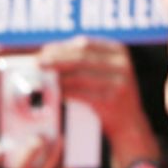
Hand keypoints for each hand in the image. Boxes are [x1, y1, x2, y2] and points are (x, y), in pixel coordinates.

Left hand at [38, 36, 155, 161]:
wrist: (129, 123)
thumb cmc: (109, 94)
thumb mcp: (105, 71)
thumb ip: (84, 60)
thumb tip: (49, 53)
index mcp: (118, 51)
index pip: (84, 44)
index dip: (61, 47)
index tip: (43, 52)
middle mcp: (121, 63)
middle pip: (81, 57)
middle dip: (56, 60)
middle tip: (38, 63)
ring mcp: (119, 81)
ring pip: (79, 76)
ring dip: (58, 77)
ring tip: (42, 79)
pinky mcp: (112, 99)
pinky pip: (81, 94)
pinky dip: (66, 92)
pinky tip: (55, 93)